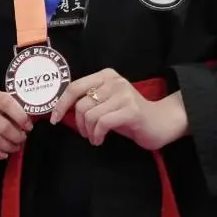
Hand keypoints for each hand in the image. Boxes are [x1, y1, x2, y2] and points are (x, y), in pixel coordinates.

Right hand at [0, 89, 32, 159]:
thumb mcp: (9, 110)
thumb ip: (21, 112)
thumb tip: (36, 120)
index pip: (6, 102)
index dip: (20, 116)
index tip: (28, 127)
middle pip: (3, 125)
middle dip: (16, 137)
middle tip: (21, 141)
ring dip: (8, 147)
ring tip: (13, 148)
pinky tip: (2, 154)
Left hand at [50, 69, 187, 150]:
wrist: (162, 122)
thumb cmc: (130, 115)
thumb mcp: (107, 103)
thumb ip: (89, 101)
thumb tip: (62, 110)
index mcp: (106, 76)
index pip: (74, 87)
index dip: (61, 104)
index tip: (55, 119)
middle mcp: (114, 81)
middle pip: (81, 103)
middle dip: (78, 123)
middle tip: (85, 134)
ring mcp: (124, 94)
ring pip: (90, 115)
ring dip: (88, 132)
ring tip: (94, 138)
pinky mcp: (131, 110)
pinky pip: (103, 123)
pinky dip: (97, 135)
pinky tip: (99, 140)